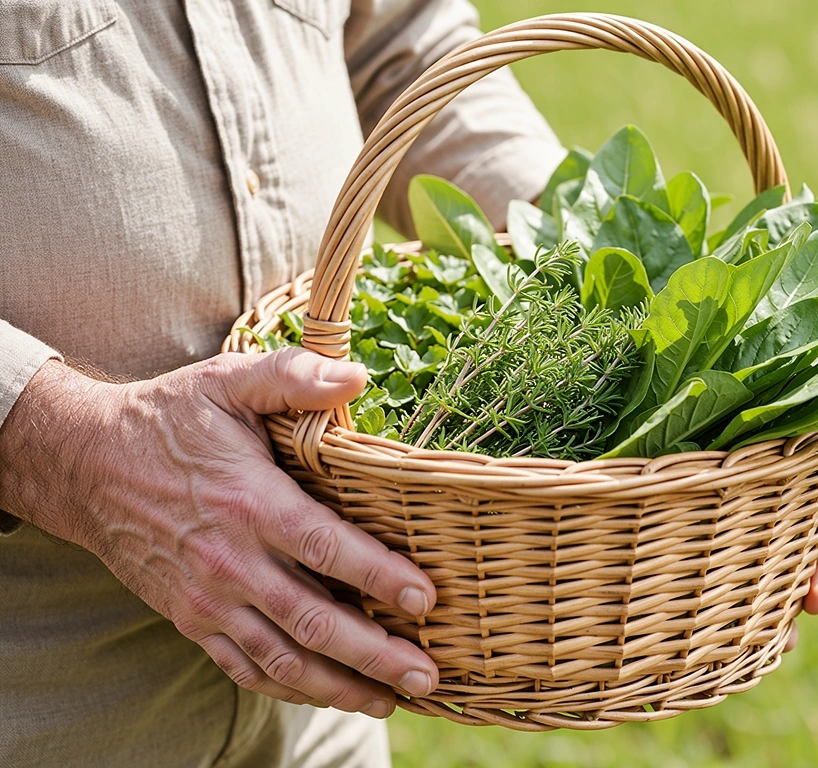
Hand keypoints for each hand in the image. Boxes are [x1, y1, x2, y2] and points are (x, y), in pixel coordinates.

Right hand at [0, 349, 439, 717]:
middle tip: (427, 674)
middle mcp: (231, 561)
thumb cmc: (169, 420)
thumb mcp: (228, 381)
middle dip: (375, 653)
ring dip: (338, 684)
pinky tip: (327, 691)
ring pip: (281, 657)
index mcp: (251, 503)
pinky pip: (242, 666)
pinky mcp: (190, 618)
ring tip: (389, 699)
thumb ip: (291, 377)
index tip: (427, 600)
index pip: (326, 548)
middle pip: (313, 620)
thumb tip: (356, 376)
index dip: (379, 576)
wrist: (85, 465)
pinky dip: (287, 686)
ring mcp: (208, 598)